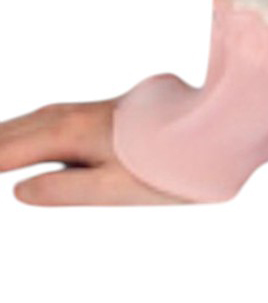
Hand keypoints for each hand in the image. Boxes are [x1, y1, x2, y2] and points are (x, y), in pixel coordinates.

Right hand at [1, 98, 194, 205]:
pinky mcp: (95, 114)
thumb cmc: (167, 161)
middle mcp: (69, 116)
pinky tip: (18, 139)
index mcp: (66, 134)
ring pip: (24, 123)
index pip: (3, 152)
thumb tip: (19, 190)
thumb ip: (65, 189)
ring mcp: (82, 112)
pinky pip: (42, 122)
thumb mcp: (115, 186)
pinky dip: (18, 132)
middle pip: (8, 133)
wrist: (212, 122)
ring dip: (2, 137)